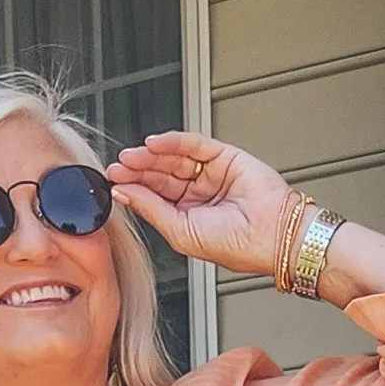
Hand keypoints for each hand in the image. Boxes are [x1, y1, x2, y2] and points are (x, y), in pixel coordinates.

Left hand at [107, 131, 296, 277]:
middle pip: (161, 174)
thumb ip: (151, 209)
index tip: (114, 182)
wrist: (270, 236)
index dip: (134, 187)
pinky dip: (174, 141)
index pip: (154, 196)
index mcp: (187, 215)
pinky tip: (155, 144)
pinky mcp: (224, 156)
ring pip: (174, 158)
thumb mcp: (180, 231)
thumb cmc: (235, 244)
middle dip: (138, 169)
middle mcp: (197, 193)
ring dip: (151, 155)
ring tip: (132, 156)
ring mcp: (210, 174)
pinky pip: (194, 144)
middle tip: (118, 167)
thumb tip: (125, 194)